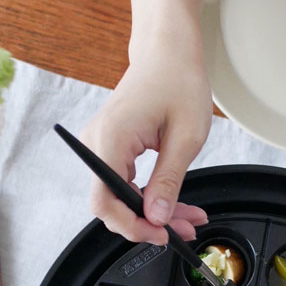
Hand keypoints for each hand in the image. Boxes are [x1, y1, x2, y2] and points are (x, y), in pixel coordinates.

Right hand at [81, 28, 211, 244]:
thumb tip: (156, 218)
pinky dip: (150, 198)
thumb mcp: (185, 137)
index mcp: (111, 138)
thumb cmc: (178, 80)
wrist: (167, 50)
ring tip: (188, 219)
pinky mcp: (110, 148)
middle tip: (184, 230)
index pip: (105, 201)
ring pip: (120, 198)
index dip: (130, 226)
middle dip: (147, 224)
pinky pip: (125, 184)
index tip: (161, 234)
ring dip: (153, 214)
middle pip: (111, 204)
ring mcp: (101, 146)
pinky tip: (175, 204)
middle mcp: (97, 143)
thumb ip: (168, 182)